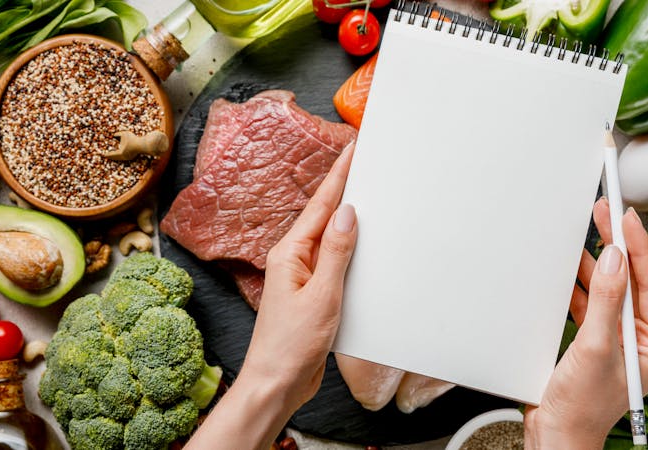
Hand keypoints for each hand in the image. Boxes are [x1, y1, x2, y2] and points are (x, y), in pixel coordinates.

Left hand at [185, 143, 356, 449]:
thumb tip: (347, 213)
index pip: (320, 206)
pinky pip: (335, 263)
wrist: (277, 383)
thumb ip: (335, 253)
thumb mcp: (321, 295)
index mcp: (290, 254)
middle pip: (325, 217)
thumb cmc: (291, 345)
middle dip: (346, 189)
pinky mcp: (313, 294)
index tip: (352, 149)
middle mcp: (294, 260)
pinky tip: (364, 248)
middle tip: (365, 163)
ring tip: (370, 196)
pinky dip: (350, 250)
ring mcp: (303, 277)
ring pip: (331, 240)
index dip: (339, 175)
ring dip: (349, 219)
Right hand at [524, 198, 647, 448]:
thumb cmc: (582, 405)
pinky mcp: (596, 337)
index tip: (625, 217)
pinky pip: (591, 300)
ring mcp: (619, 336)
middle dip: (617, 246)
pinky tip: (571, 265)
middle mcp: (643, 338)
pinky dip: (580, 282)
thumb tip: (614, 260)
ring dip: (596, 261)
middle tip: (605, 212)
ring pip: (610, 286)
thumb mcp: (596, 347)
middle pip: (631, 279)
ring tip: (588, 229)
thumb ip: (604, 300)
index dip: (637, 246)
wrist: (555, 431)